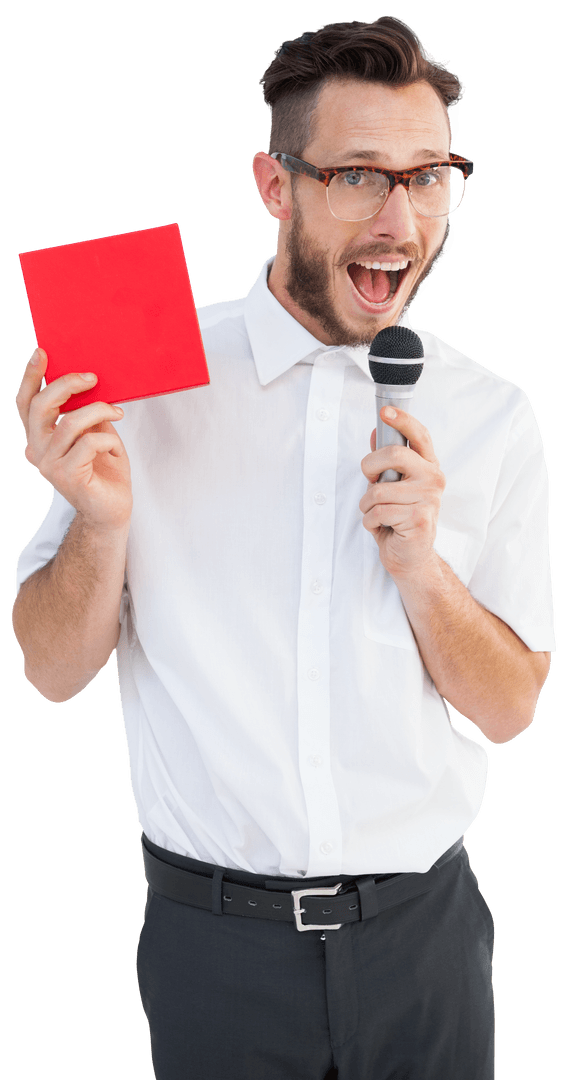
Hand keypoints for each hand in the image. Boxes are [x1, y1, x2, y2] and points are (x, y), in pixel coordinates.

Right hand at [15, 348, 132, 530]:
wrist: (112, 510)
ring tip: (117, 412)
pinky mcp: (69, 477)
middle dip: (67, 385)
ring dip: (99, 410)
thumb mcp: (94, 432)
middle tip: (92, 378)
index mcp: (38, 438)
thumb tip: (89, 380)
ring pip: (71, 422)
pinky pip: (89, 443)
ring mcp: (50, 466)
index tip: (42, 352)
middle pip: (40, 406)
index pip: (25, 403)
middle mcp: (37, 451)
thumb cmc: (104, 470)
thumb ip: (84, 411)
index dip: (31, 377)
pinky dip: (108, 439)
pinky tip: (115, 449)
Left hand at [359, 406, 444, 577]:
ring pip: (379, 490)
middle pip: (393, 454)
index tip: (385, 411)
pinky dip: (371, 522)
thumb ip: (385, 461)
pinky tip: (383, 527)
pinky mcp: (419, 519)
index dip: (402, 420)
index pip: (419, 435)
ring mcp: (429, 499)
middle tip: (370, 481)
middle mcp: (433, 479)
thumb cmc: (400, 519)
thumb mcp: (391, 486)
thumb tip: (375, 431)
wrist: (411, 557)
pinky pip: (379, 512)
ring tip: (378, 514)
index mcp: (428, 466)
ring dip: (367, 505)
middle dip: (369, 467)